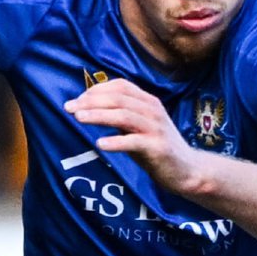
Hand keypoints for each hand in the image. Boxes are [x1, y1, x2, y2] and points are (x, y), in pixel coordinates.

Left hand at [65, 78, 201, 194]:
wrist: (187, 169)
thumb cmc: (156, 147)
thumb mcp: (138, 127)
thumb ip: (119, 116)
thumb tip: (89, 108)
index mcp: (147, 101)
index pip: (120, 86)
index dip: (96, 90)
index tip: (77, 99)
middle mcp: (153, 110)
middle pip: (118, 99)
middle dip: (91, 102)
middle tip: (69, 108)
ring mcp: (156, 128)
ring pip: (124, 116)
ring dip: (99, 116)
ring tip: (78, 119)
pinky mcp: (158, 148)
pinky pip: (134, 142)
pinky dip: (116, 142)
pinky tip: (100, 144)